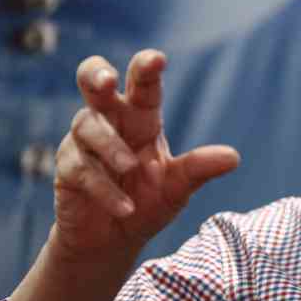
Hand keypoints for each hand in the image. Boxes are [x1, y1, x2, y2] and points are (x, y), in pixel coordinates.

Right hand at [51, 49, 238, 263]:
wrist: (114, 241)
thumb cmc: (148, 202)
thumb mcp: (178, 188)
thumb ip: (199, 169)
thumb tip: (234, 157)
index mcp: (142, 118)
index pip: (143, 86)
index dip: (146, 69)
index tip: (156, 59)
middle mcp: (111, 122)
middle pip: (94, 82)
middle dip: (97, 74)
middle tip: (107, 80)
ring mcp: (83, 143)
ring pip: (86, 125)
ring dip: (110, 147)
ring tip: (131, 168)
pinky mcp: (67, 169)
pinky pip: (80, 168)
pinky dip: (104, 188)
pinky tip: (125, 207)